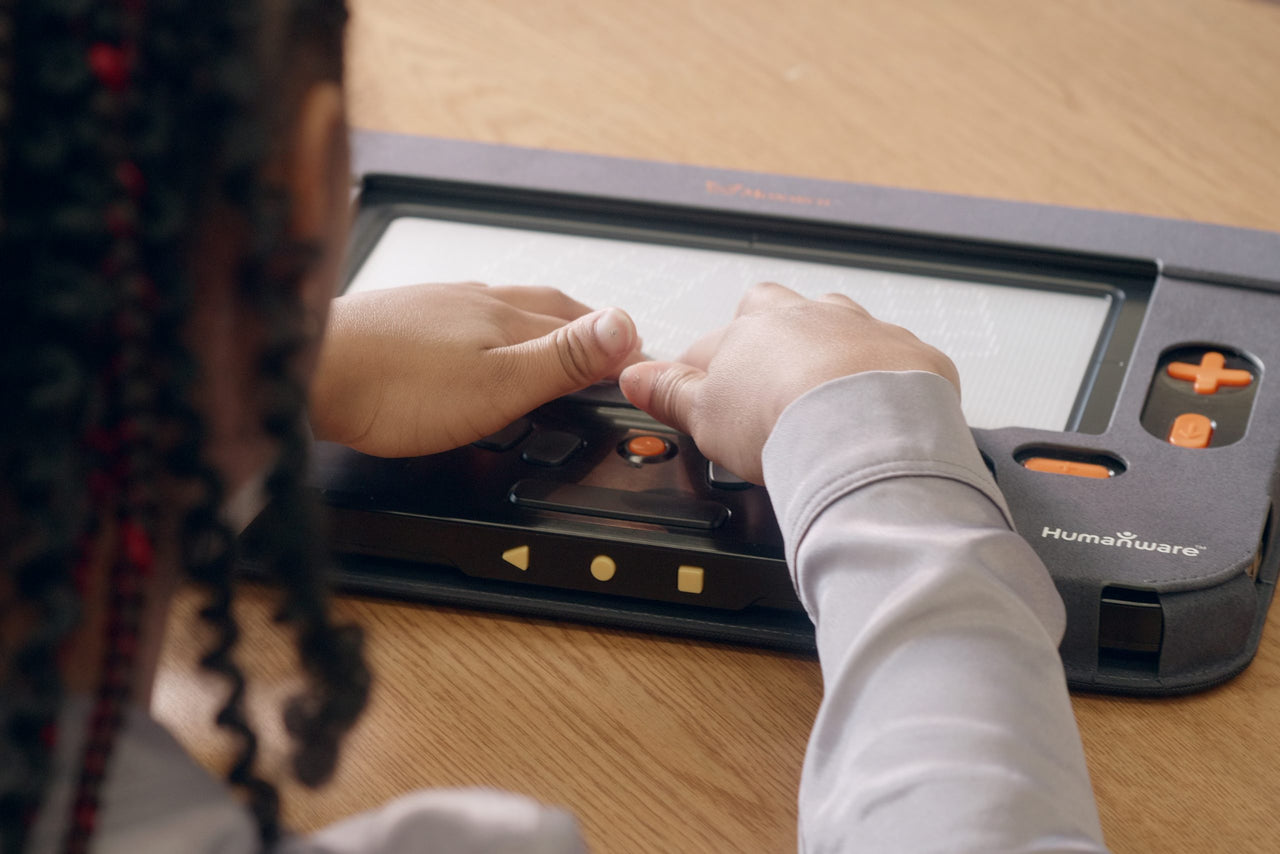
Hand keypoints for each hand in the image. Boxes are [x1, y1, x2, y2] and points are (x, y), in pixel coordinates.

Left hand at [310, 282, 641, 456]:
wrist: (308, 369)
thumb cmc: (393, 386)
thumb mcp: (497, 384)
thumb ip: (562, 357)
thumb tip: (626, 326)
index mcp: (507, 318)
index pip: (584, 325)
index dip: (617, 343)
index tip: (642, 358)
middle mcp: (477, 301)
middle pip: (549, 308)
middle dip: (587, 325)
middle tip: (610, 343)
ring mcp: (438, 304)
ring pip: (506, 308)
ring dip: (540, 321)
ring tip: (555, 336)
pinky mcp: (405, 316)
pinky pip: (466, 314)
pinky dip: (492, 326)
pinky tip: (475, 339)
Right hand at [619, 282, 958, 483]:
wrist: (864, 431)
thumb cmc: (783, 418)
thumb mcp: (703, 414)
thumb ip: (670, 392)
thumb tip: (635, 376)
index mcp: (755, 327)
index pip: (714, 343)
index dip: (702, 372)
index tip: (698, 397)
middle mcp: (812, 317)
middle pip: (780, 314)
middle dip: (770, 340)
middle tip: (765, 387)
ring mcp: (866, 331)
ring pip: (842, 327)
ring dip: (833, 353)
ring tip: (826, 397)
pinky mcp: (914, 357)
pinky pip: (898, 359)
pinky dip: (887, 381)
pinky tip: (880, 412)